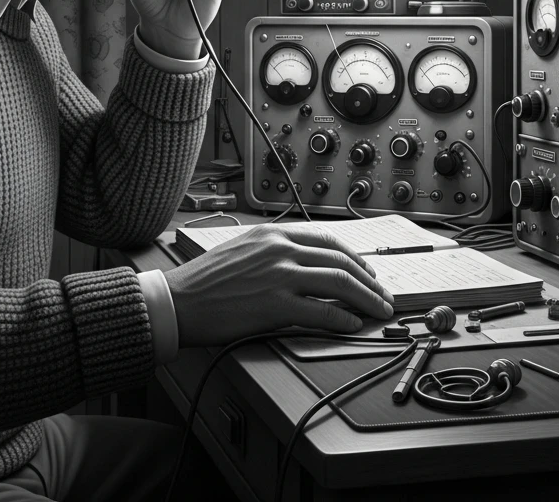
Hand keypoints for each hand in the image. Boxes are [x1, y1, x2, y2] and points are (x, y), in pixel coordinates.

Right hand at [165, 224, 395, 347]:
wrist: (177, 300)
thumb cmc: (204, 281)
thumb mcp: (242, 250)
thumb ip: (274, 252)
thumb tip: (304, 265)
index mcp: (272, 233)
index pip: (327, 240)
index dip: (354, 257)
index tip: (366, 271)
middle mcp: (280, 248)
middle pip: (340, 261)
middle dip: (369, 281)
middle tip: (382, 295)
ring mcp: (280, 275)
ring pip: (340, 283)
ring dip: (366, 299)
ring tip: (378, 311)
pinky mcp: (276, 304)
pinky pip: (322, 311)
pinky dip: (342, 319)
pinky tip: (351, 325)